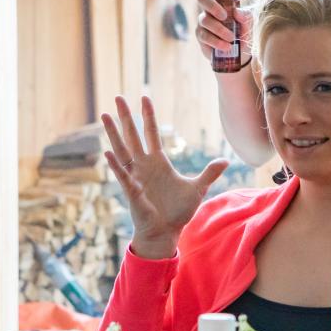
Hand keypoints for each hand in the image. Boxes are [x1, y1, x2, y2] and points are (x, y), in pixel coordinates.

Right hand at [101, 96, 227, 258]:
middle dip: (126, 117)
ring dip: (113, 134)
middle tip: (119, 97)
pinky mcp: (132, 191)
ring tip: (105, 116)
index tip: (144, 97)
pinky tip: (107, 153)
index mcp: (159, 162)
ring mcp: (136, 177)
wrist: (166, 232)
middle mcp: (144, 166)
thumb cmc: (177, 212)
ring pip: (122, 150)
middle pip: (133, 136)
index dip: (148, 116)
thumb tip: (226, 161)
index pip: (152, 133)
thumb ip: (209, 173)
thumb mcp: (197, 189)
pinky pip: (122, 175)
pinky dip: (115, 165)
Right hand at [196, 0, 251, 63]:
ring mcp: (204, 22)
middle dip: (212, 6)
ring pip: (205, 20)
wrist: (241, 55)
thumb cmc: (244, 33)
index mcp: (224, 1)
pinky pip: (205, 36)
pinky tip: (226, 46)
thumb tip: (236, 12)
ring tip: (232, 38)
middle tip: (225, 16)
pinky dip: (216, 41)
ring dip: (219, 29)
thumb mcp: (250, 23)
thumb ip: (246, 15)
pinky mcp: (201, 37)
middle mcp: (211, 9)